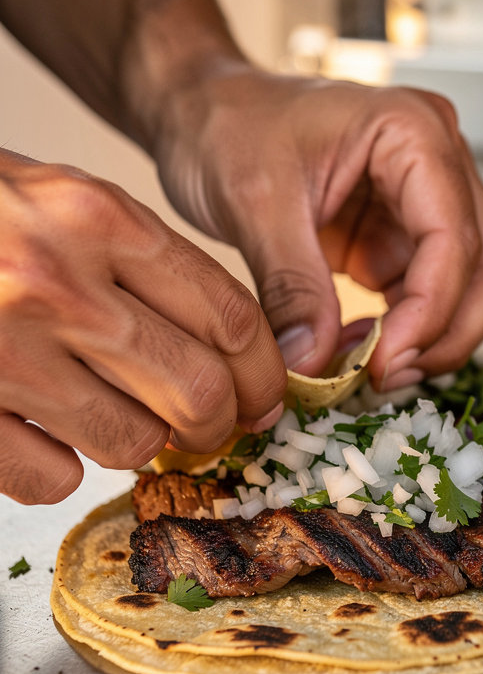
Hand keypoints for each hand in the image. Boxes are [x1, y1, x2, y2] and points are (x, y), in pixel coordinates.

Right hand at [0, 151, 285, 503]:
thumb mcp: (64, 196)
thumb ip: (145, 259)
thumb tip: (231, 345)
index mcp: (101, 219)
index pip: (233, 317)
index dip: (264, 374)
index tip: (264, 397)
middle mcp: (59, 282)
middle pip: (199, 389)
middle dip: (219, 424)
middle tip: (210, 429)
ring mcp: (1, 348)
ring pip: (133, 442)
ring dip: (142, 446)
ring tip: (124, 424)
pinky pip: (50, 477)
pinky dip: (61, 471)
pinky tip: (46, 438)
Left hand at [149, 66, 482, 388]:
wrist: (202, 115)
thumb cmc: (227, 125)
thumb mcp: (254, 203)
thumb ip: (292, 286)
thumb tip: (315, 364)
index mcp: (412, 131)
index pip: (454, 235)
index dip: (430, 309)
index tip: (384, 362)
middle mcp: (438, 162)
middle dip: (448, 331)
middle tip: (388, 374)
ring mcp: (426, 201)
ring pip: (473, 285)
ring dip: (434, 336)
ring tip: (370, 368)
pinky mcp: (403, 236)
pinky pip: (429, 295)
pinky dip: (405, 332)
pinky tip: (359, 350)